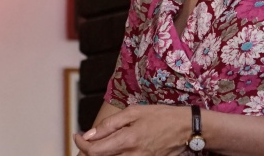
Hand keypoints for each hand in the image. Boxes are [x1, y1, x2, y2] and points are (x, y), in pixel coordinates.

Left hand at [74, 104, 190, 155]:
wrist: (185, 128)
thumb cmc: (162, 116)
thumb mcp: (135, 112)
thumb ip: (110, 124)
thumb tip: (90, 134)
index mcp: (127, 140)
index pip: (94, 150)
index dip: (81, 144)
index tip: (77, 135)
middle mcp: (131, 155)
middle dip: (88, 151)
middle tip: (88, 140)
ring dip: (101, 154)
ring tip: (100, 144)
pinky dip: (114, 155)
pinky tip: (114, 148)